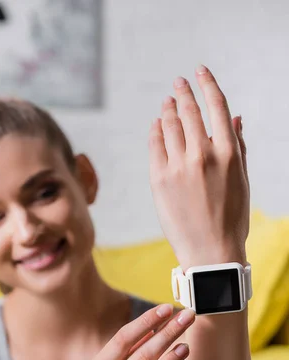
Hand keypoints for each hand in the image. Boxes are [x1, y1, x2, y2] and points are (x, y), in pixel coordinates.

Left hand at [149, 64, 249, 271]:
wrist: (209, 251)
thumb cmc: (231, 217)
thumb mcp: (242, 180)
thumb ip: (237, 145)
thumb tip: (236, 117)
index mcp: (228, 152)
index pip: (216, 106)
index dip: (206, 83)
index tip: (199, 72)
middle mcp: (203, 154)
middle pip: (189, 111)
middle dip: (182, 92)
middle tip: (177, 83)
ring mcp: (178, 167)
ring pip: (169, 125)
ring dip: (167, 109)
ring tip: (166, 103)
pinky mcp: (159, 180)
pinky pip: (154, 145)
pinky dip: (155, 130)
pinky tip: (157, 125)